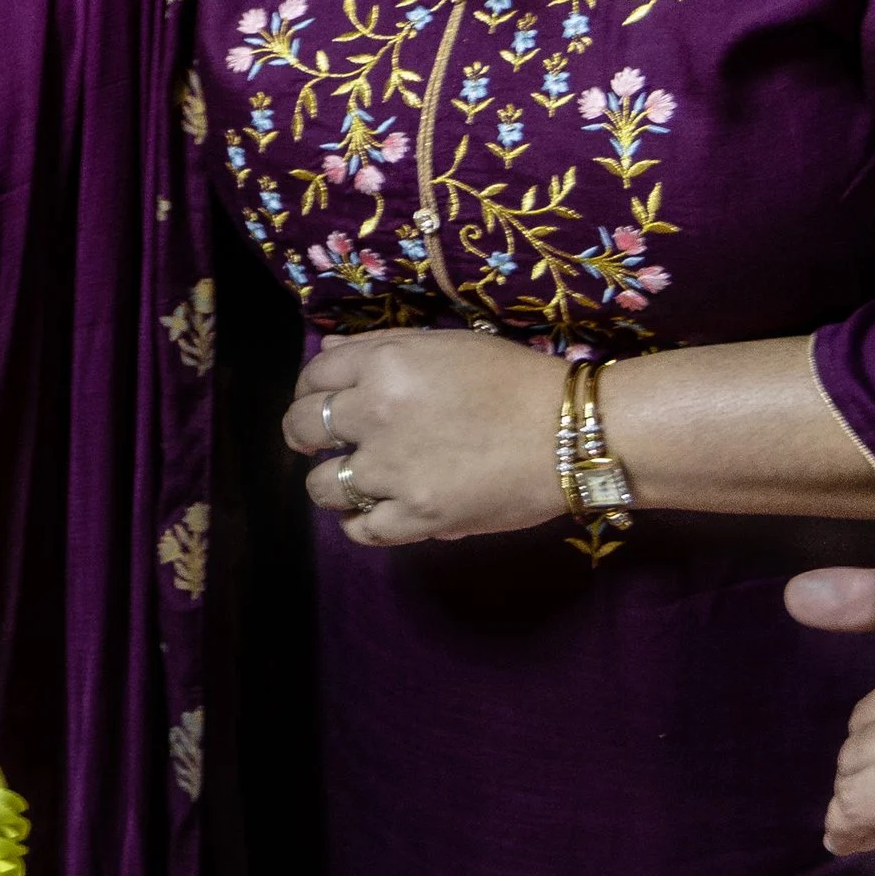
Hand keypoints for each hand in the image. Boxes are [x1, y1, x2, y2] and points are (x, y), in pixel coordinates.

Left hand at [282, 326, 566, 545]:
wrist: (572, 433)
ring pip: (322, 485)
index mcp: (384, 364)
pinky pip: (361, 530)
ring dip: (331, 482)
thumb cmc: (514, 379)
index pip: (314, 375)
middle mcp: (377, 414)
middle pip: (302, 427)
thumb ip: (380, 347)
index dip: (309, 388)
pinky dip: (359, 523)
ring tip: (352, 481)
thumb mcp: (446, 344)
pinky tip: (372, 513)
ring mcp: (393, 471)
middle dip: (302, 434)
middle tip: (317, 442)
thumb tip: (327, 355)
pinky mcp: (418, 516)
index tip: (318, 400)